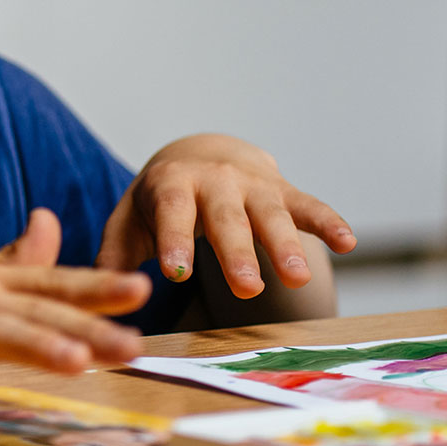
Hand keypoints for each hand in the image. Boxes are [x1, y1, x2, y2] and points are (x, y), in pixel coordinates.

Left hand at [95, 133, 356, 298]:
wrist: (201, 155)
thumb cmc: (160, 200)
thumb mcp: (131, 220)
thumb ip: (115, 253)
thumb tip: (98, 291)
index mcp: (171, 186)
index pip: (172, 212)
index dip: (174, 241)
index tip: (176, 273)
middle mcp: (215, 181)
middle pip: (226, 218)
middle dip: (237, 252)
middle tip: (246, 287)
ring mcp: (253, 186)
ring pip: (271, 214)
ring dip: (286, 245)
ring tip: (298, 278)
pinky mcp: (284, 192)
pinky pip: (309, 205)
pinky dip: (329, 222)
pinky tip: (348, 242)